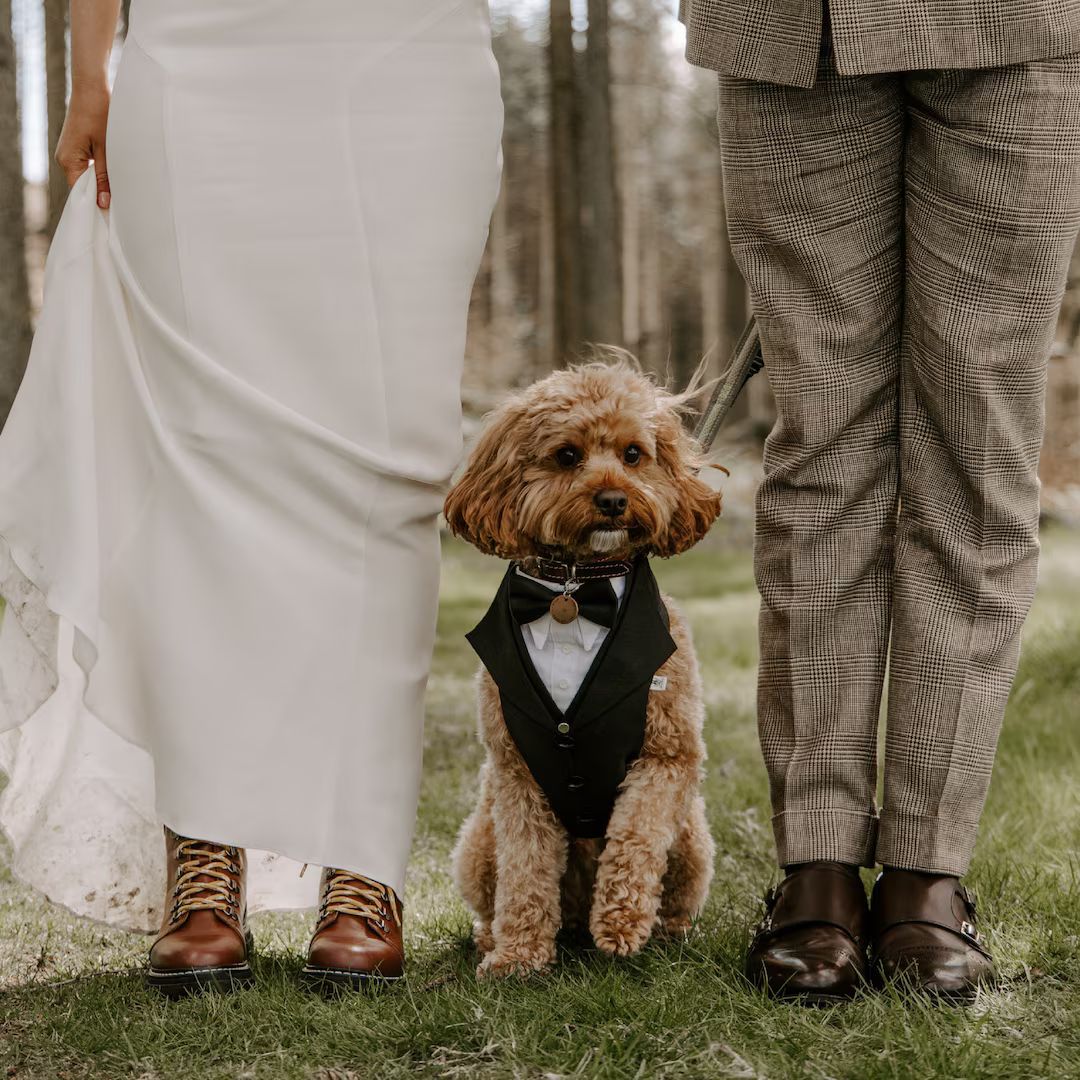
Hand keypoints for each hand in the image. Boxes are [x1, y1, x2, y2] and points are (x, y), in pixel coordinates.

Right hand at [55, 83, 110, 208]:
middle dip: (100, 196)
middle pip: (83, 188)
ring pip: (86, 178)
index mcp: (68, 161)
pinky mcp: (76, 148)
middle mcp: (64, 159)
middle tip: (120, 209)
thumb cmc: (100, 115)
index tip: (111, 218)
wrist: (91, 89)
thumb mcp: (107, 150)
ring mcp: (69, 154)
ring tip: (119, 194)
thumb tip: (103, 203)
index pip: (80, 194)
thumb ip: (105, 177)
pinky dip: (99, 174)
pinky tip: (113, 177)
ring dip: (101, 184)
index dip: (95, 206)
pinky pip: (87, 168)